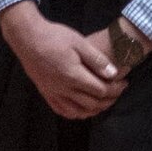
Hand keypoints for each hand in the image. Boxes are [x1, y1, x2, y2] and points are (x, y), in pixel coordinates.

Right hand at [0, 5, 123, 119]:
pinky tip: (82, 110)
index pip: (101, 90)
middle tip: (118, 92)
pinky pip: (62, 111)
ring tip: (104, 102)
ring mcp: (53, 93)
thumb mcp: (79, 42)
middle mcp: (64, 89)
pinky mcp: (45, 93)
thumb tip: (114, 74)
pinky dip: (76, 114)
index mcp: (74, 76)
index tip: (124, 82)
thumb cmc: (54, 36)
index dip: (116, 89)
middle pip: (92, 104)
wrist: (27, 38)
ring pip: (78, 111)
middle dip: (109, 100)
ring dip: (94, 110)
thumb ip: (97, 60)